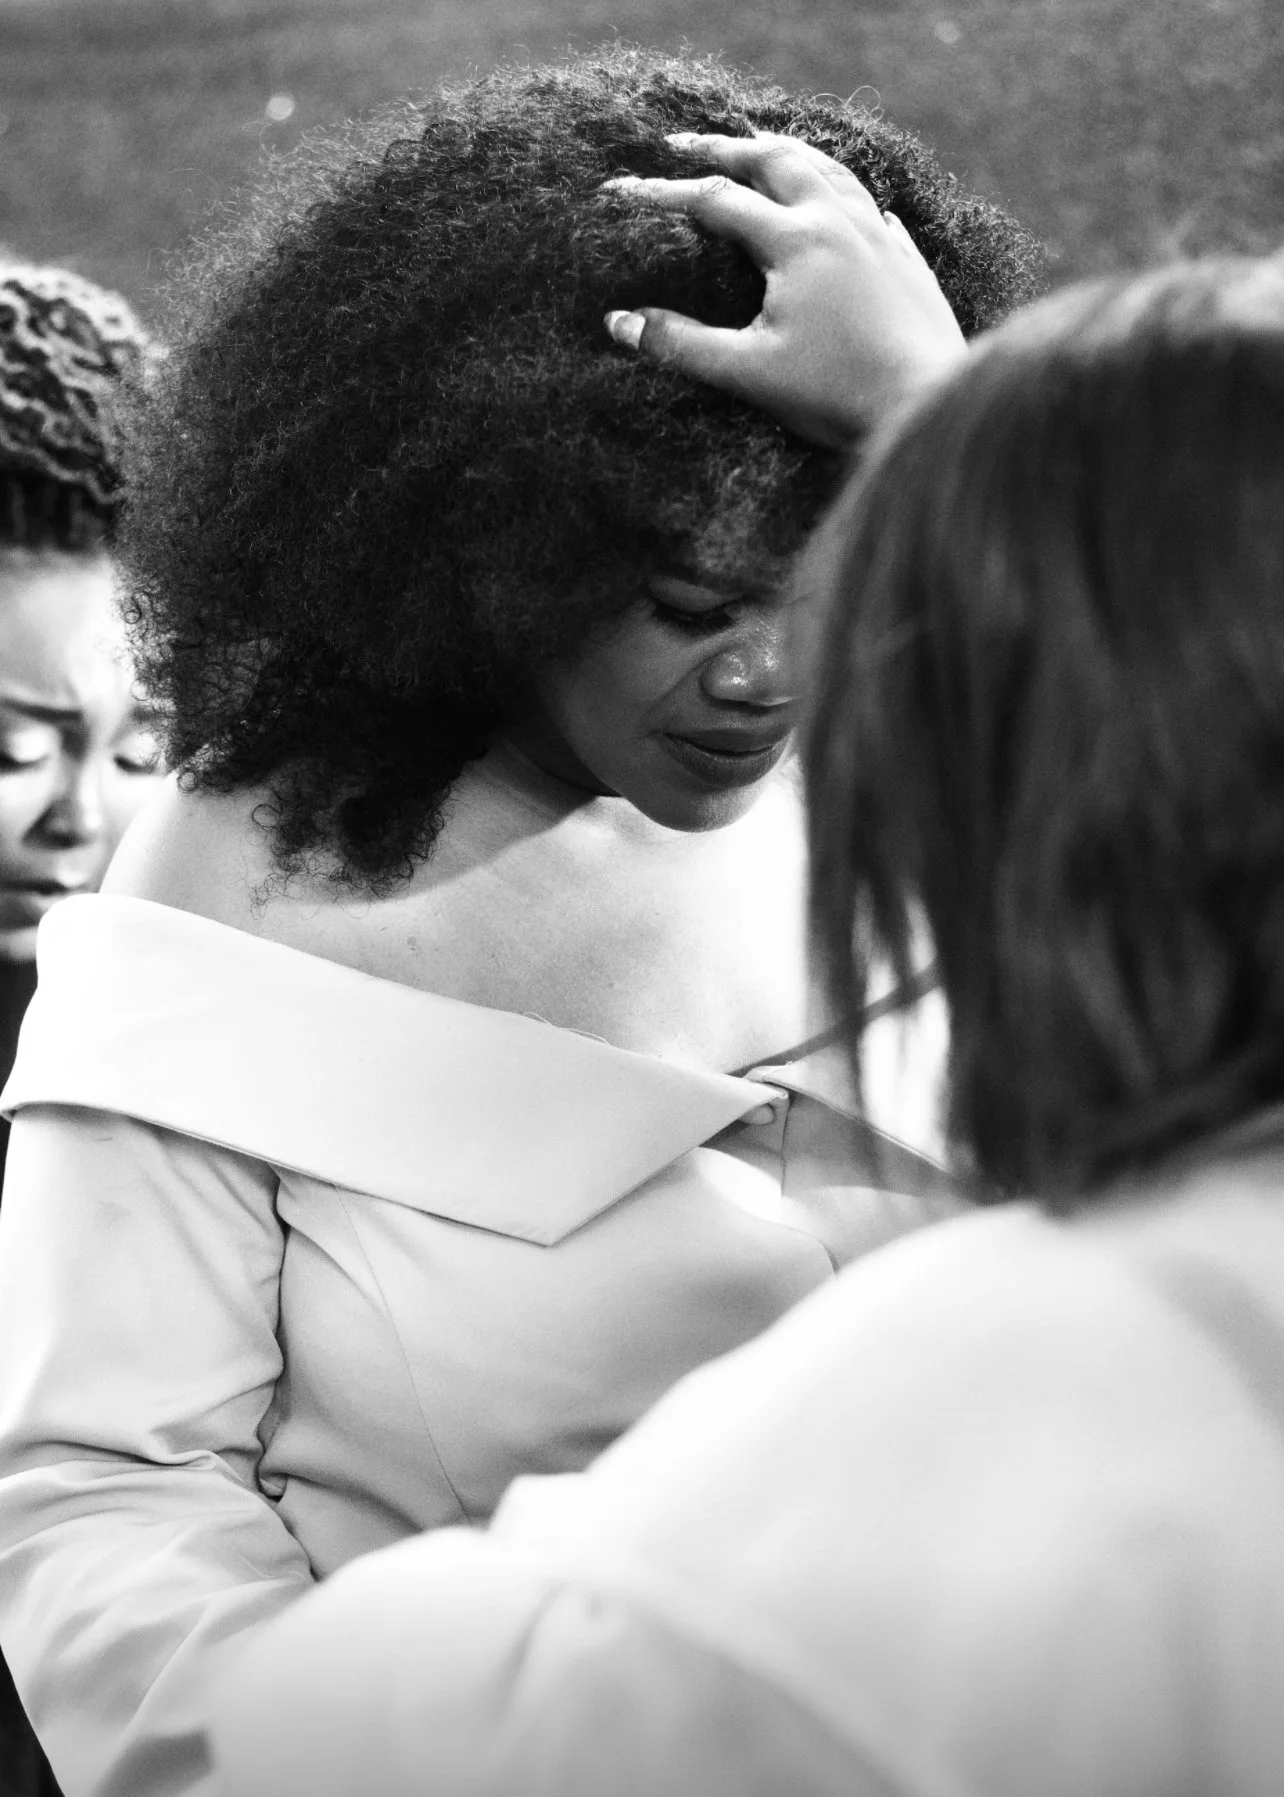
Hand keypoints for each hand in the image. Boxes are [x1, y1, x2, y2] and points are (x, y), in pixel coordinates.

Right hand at [602, 133, 966, 449]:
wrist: (928, 404)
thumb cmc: (839, 395)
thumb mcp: (749, 373)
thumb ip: (681, 346)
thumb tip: (619, 323)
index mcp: (796, 242)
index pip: (714, 201)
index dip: (661, 194)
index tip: (619, 191)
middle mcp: (839, 222)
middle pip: (774, 161)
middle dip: (723, 148)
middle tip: (682, 143)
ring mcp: (878, 237)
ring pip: (827, 170)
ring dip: (784, 153)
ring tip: (757, 148)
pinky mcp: (906, 261)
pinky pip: (870, 206)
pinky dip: (842, 189)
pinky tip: (843, 200)